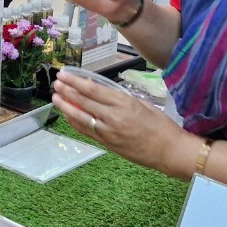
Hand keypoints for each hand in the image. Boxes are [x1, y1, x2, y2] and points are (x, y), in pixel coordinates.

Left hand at [52, 70, 188, 172]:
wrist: (170, 151)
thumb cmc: (161, 126)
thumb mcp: (142, 104)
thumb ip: (121, 98)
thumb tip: (101, 91)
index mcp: (124, 102)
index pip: (93, 89)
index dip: (75, 81)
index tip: (65, 75)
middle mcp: (114, 116)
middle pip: (84, 101)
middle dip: (67, 91)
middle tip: (56, 82)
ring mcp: (109, 131)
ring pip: (81, 116)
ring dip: (66, 106)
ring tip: (56, 97)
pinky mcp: (108, 144)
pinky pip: (87, 131)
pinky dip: (75, 122)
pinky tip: (68, 115)